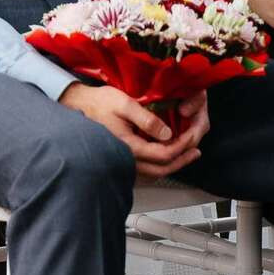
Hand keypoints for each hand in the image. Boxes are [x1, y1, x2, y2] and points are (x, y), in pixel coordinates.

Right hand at [59, 83, 206, 179]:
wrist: (77, 105)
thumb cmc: (98, 103)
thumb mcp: (124, 104)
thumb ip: (147, 119)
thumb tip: (167, 133)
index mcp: (129, 145)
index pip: (164, 154)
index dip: (182, 146)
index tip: (192, 135)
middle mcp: (127, 157)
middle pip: (162, 169)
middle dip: (182, 159)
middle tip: (196, 151)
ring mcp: (123, 159)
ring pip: (154, 172)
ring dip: (173, 164)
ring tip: (186, 154)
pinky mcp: (120, 157)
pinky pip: (145, 169)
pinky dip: (160, 164)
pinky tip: (165, 156)